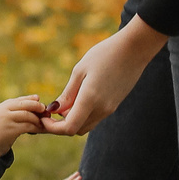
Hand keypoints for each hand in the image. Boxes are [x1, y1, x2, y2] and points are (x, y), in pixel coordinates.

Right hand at [0, 93, 48, 152]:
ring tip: (42, 122)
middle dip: (36, 106)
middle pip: (24, 105)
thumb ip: (16, 108)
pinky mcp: (10, 130)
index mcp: (2, 106)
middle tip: (44, 110)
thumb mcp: (4, 116)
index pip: (19, 100)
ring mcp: (6, 120)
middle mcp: (3, 111)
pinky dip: (35, 127)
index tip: (39, 101)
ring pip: (27, 115)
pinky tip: (39, 129)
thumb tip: (36, 98)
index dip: (31, 99)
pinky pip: (27, 126)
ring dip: (37, 118)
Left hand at [45, 17, 168, 135]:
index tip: (44, 117)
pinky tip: (77, 99)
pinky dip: (83, 114)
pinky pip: (95, 117)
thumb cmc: (104, 55)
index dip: (53, 128)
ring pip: (87, 125)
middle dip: (61, 125)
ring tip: (63, 103)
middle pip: (77, 130)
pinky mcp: (115, 104)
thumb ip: (68, 93)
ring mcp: (110, 108)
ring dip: (73, 120)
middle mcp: (102, 109)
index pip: (69, 128)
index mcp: (90, 100)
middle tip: (50, 111)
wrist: (134, 49)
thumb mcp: (80, 71)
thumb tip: (55, 110)